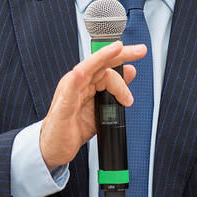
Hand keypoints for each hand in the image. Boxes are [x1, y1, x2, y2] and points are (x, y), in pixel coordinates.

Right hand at [40, 41, 146, 170]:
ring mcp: (70, 91)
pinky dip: (76, 78)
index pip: (107, 65)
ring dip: (102, 57)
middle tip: (140, 50)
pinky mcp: (63, 105)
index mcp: (87, 81)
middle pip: (100, 62)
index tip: (140, 54)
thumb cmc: (75, 127)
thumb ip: (116, 89)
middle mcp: (78, 82)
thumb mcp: (102, 107)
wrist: (56, 146)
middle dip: (120, 53)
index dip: (124, 61)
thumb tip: (131, 71)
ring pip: (87, 68)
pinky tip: (82, 71)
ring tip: (118, 49)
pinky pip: (69, 89)